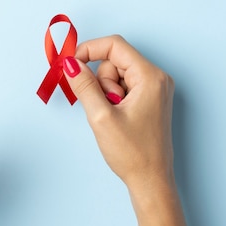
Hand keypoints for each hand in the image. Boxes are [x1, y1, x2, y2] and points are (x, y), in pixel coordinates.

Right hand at [62, 35, 174, 191]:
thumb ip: (84, 85)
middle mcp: (156, 78)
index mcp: (150, 76)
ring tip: (112, 116)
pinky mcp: (148, 99)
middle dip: (100, 80)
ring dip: (105, 91)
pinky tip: (115, 116)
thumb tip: (69, 63)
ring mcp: (154, 89)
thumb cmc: (132, 152)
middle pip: (114, 60)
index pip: (115, 45)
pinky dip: (111, 98)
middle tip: (104, 107)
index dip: (88, 50)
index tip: (69, 65)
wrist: (150, 180)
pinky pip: (122, 86)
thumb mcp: (101, 116)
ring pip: (116, 74)